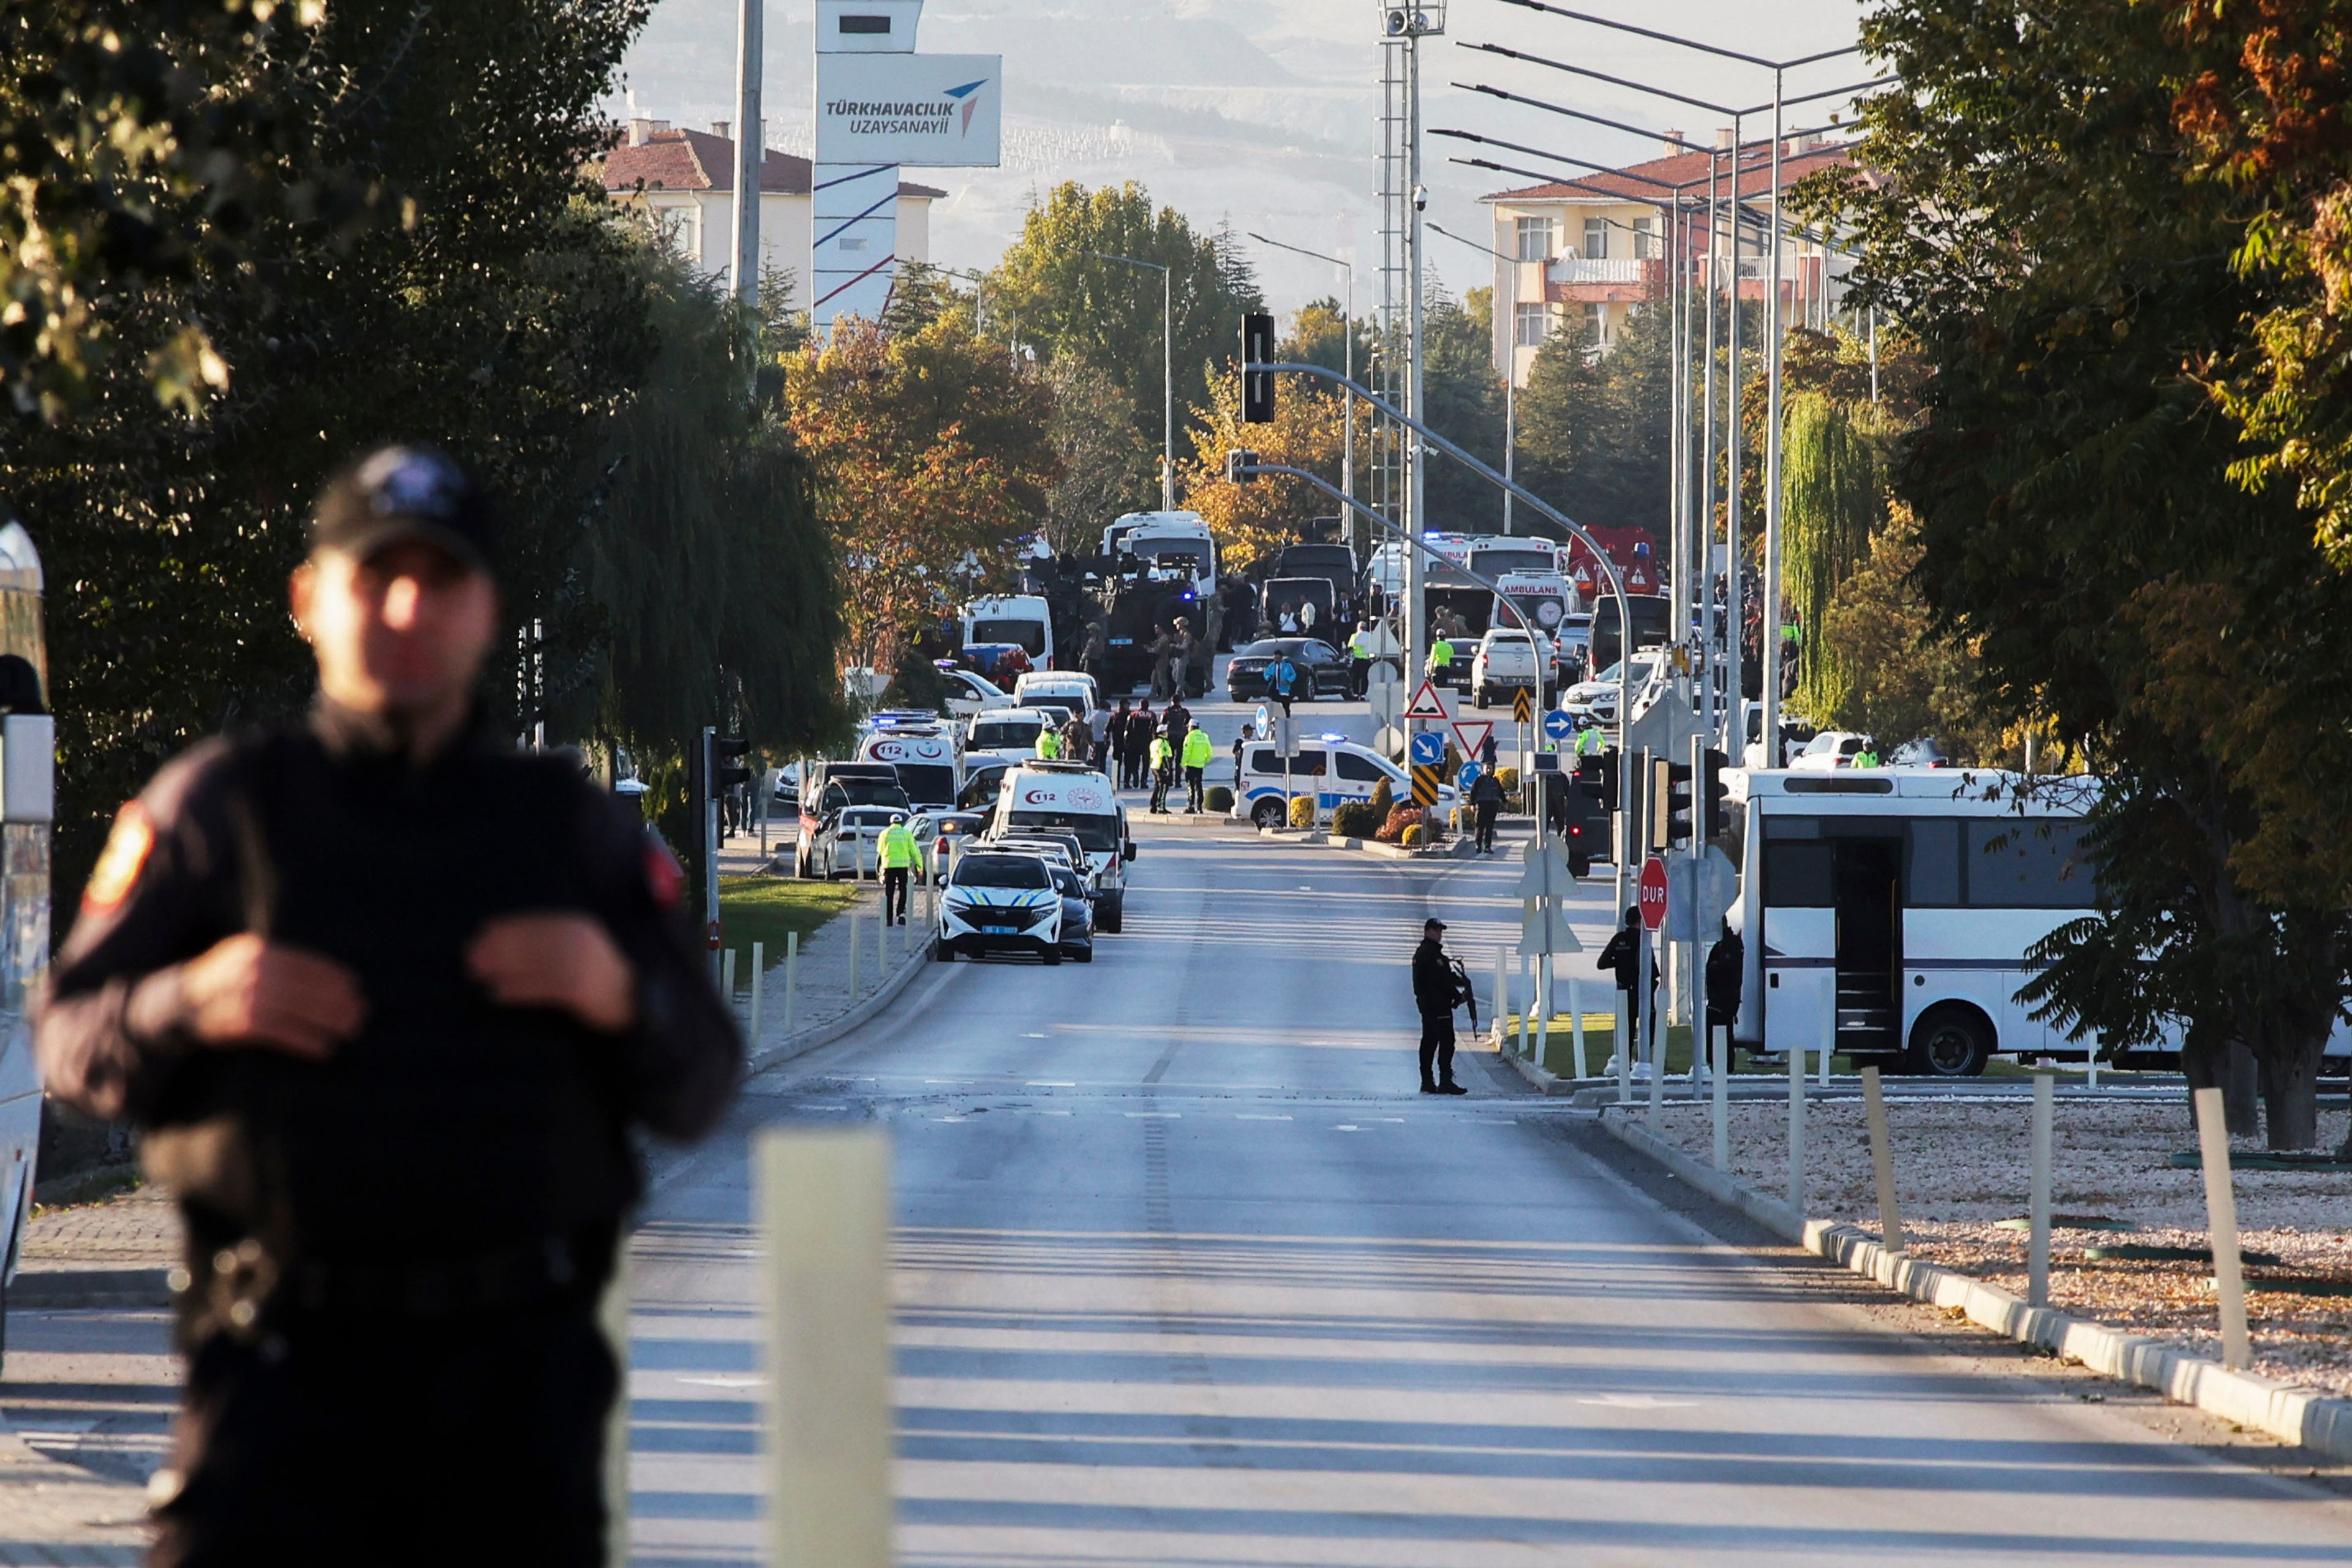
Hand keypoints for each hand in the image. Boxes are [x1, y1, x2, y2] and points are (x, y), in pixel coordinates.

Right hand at [179, 933, 366, 1058]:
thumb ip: (279, 960)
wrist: (176, 1004)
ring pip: (295, 1009)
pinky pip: (279, 1032)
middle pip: (303, 986)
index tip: (355, 985)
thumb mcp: (245, 957)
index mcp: (255, 949)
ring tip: (350, 1029)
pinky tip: (324, 1047)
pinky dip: (304, 1040)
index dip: (332, 975)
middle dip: (336, 999)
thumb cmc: (224, 980)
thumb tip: (330, 976)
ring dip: (327, 1021)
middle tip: (361, 1010)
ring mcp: (242, 997)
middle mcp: (249, 971)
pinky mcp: (237, 1024)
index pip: (303, 962)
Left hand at [466, 913, 636, 1032]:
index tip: (481, 933)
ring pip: (534, 963)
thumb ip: (548, 941)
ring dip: (503, 968)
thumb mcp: (576, 948)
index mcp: (578, 925)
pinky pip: (541, 988)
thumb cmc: (594, 975)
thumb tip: (502, 940)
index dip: (507, 927)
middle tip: (471, 956)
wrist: (631, 1002)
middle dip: (499, 947)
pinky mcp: (581, 989)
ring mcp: (583, 964)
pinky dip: (517, 989)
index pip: (536, 922)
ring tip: (478, 974)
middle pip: (532, 941)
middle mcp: (581, 941)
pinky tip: (496, 993)